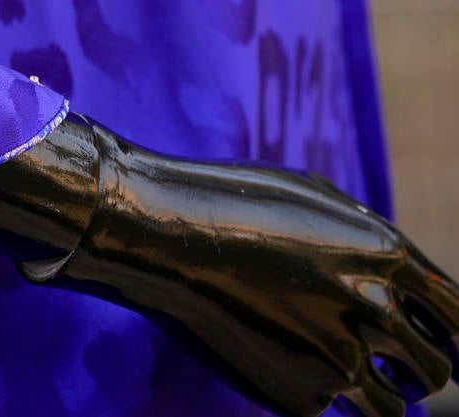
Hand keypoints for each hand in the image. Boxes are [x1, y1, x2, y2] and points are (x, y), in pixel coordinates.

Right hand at [20, 123, 458, 416]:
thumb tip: (407, 277)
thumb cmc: (238, 201)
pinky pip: (332, 409)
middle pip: (434, 372)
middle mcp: (373, 311)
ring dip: (380, 396)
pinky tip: (280, 354)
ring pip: (394, 409)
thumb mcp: (318, 201)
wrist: (167, 236)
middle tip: (397, 367)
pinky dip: (317, 391)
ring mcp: (338, 360)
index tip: (455, 349)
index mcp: (386, 255)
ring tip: (346, 372)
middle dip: (421, 372)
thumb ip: (371, 241)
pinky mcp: (302, 397)